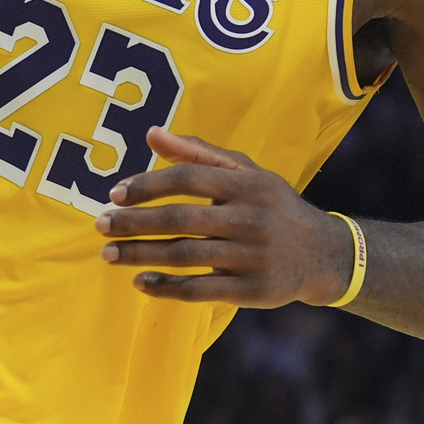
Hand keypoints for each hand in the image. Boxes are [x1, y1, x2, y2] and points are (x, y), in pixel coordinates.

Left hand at [95, 128, 353, 306]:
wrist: (323, 254)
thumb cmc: (271, 206)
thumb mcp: (246, 173)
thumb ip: (198, 153)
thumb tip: (152, 132)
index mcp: (247, 185)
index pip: (188, 179)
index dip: (148, 185)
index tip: (115, 195)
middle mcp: (251, 219)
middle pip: (181, 220)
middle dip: (134, 223)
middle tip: (99, 226)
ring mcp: (253, 257)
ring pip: (186, 256)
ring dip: (141, 256)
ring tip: (109, 255)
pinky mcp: (254, 290)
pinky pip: (201, 290)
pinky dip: (167, 288)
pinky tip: (141, 283)